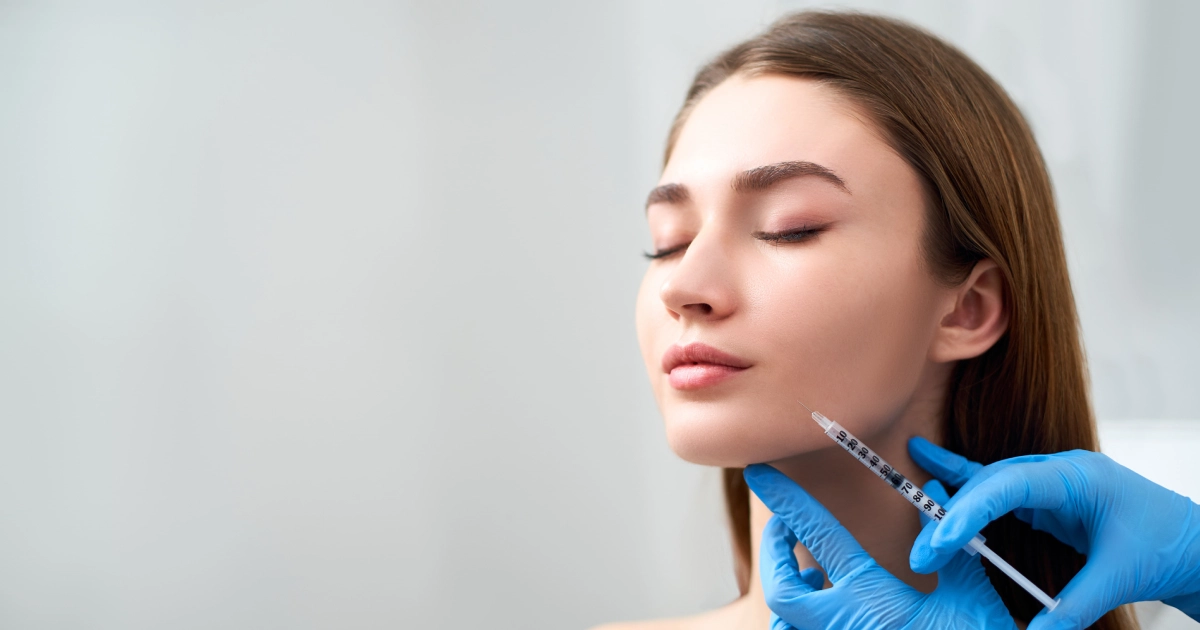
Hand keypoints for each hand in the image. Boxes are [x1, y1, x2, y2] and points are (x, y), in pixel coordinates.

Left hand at [744, 464, 1016, 629]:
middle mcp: (846, 628)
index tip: (759, 474)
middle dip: (773, 553)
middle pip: (781, 589)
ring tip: (810, 574)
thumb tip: (935, 491)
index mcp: (874, 601)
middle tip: (784, 528)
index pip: (819, 535)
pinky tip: (827, 608)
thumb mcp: (973, 597)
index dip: (786, 499)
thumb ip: (947, 545)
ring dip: (789, 594)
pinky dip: (800, 623)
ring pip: (786, 625)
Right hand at [907, 437, 1199, 628]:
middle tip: (924, 555)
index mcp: (1079, 477)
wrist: (1198, 543)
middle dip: (953, 516)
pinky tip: (933, 468)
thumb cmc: (1171, 546)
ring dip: (953, 499)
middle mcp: (1060, 472)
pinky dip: (967, 487)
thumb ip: (1072, 607)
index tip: (942, 541)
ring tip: (911, 496)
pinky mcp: (1051, 499)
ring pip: (991, 483)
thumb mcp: (1120, 578)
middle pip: (992, 483)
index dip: (970, 510)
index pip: (1010, 485)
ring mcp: (1053, 482)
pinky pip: (1000, 491)